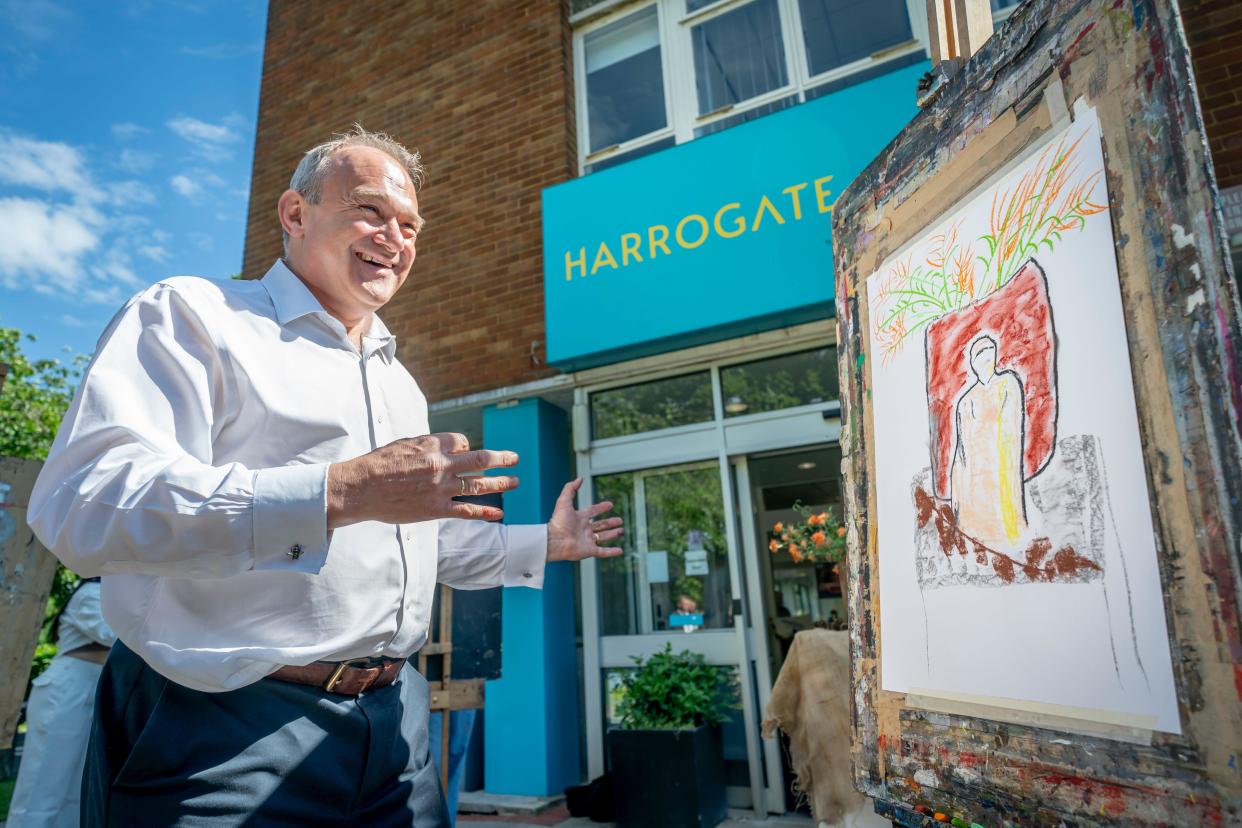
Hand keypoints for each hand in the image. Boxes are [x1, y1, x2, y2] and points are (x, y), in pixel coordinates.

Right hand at [327, 433, 518, 528]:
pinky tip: (498, 512)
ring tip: (515, 481)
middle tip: (515, 458)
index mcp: (433, 444)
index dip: (466, 448)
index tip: (465, 453)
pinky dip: (485, 511)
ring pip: (479, 484)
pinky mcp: (436, 508)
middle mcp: (442, 464)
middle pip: (480, 459)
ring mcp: (441, 487)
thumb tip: (455, 447)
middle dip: (501, 459)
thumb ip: (432, 444)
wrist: (362, 488)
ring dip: (500, 482)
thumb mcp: (407, 443)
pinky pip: (466, 510)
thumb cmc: (381, 464)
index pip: (463, 442)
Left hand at [547, 478, 623, 562]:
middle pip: (600, 525)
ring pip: (603, 537)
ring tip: (621, 531)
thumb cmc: (558, 521)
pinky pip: (603, 552)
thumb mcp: (564, 501)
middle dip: (610, 523)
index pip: (592, 511)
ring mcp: (587, 541)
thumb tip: (579, 478)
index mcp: (579, 518)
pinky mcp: (589, 551)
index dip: (601, 508)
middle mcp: (584, 529)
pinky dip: (612, 552)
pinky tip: (620, 550)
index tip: (610, 504)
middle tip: (620, 520)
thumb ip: (570, 488)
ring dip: (612, 534)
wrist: (555, 540)